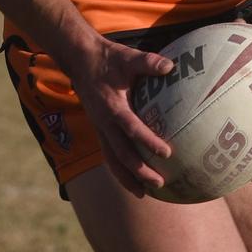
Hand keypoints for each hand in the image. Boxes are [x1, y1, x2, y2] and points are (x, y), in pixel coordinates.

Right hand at [70, 37, 173, 196]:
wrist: (80, 60)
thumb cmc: (107, 58)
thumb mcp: (127, 57)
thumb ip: (148, 62)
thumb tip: (171, 66)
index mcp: (112, 106)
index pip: (132, 128)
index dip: (148, 142)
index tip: (166, 153)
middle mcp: (104, 122)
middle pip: (121, 153)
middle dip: (139, 171)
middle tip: (160, 182)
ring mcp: (100, 127)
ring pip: (112, 159)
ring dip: (127, 177)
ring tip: (144, 193)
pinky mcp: (99, 129)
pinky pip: (108, 154)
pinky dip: (119, 169)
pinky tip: (131, 179)